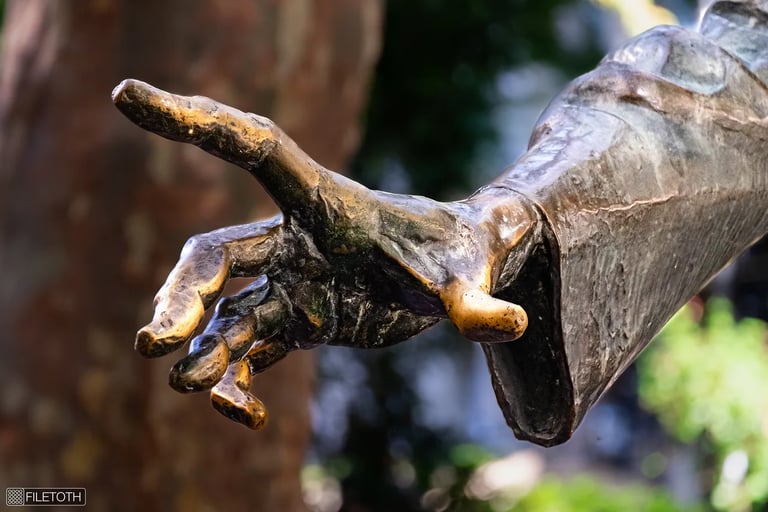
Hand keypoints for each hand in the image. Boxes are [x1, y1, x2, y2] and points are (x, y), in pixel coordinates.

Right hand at [112, 80, 534, 428]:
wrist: (451, 274)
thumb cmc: (456, 257)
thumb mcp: (468, 277)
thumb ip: (477, 303)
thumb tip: (508, 324)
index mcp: (326, 203)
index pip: (253, 149)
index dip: (193, 123)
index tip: (125, 96)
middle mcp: (294, 240)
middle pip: (216, 255)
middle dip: (184, 294)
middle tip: (156, 342)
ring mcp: (290, 282)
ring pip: (224, 311)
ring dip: (200, 347)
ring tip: (189, 384)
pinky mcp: (296, 319)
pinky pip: (249, 350)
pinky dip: (236, 382)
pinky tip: (246, 414)